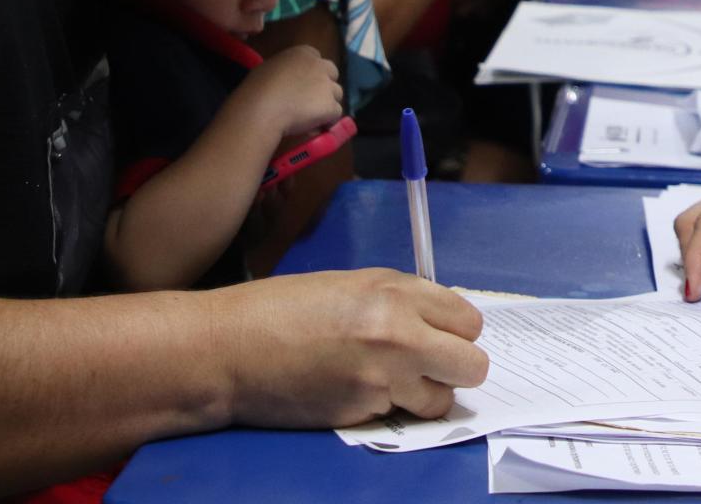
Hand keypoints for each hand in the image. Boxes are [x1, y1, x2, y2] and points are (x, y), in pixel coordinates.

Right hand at [211, 268, 490, 425]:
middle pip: (473, 364)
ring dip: (425, 394)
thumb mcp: (351, 285)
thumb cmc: (281, 309)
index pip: (468, 320)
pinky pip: (402, 415)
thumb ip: (401, 300)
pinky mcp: (362, 413)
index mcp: (396, 292)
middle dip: (456, 367)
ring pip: (442, 399)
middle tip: (430, 366)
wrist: (228, 348)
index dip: (456, 331)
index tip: (441, 336)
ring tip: (391, 382)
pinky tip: (359, 392)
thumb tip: (437, 322)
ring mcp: (382, 377)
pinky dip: (390, 409)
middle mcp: (399, 333)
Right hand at [233, 46, 343, 139]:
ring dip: (326, 105)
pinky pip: (334, 115)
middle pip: (332, 75)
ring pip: (336, 95)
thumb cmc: (257, 89)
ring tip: (306, 118)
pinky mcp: (331, 106)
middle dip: (325, 87)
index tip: (303, 87)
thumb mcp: (269, 69)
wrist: (261, 110)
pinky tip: (309, 128)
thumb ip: (286, 71)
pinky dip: (325, 122)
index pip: (318, 61)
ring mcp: (328, 86)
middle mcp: (320, 65)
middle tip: (309, 102)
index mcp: (303, 53)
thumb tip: (289, 81)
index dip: (312, 75)